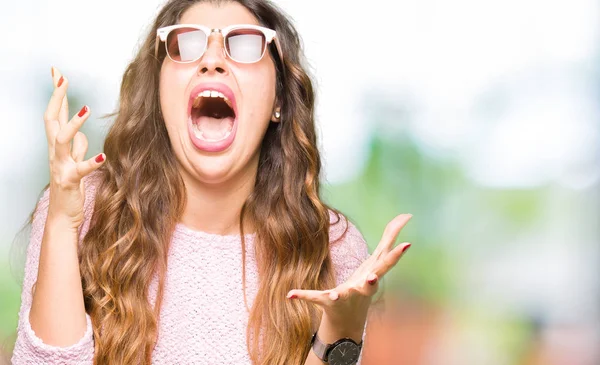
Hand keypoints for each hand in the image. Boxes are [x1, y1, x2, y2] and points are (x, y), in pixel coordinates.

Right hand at [44, 67, 104, 228]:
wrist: (62, 216)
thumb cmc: (69, 188)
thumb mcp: (74, 163)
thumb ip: (76, 148)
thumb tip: (80, 135)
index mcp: (58, 147)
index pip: (55, 114)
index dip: (56, 94)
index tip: (58, 73)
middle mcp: (55, 153)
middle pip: (51, 120)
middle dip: (56, 99)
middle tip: (62, 79)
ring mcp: (61, 166)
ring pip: (61, 141)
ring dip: (73, 124)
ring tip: (86, 109)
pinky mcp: (71, 181)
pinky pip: (80, 170)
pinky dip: (90, 163)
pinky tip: (102, 157)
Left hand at [287, 214, 412, 332]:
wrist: (349, 320)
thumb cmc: (366, 282)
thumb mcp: (378, 259)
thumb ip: (390, 237)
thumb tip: (407, 214)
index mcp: (373, 275)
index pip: (386, 263)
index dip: (396, 254)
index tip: (407, 245)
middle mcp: (362, 288)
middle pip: (369, 283)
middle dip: (373, 280)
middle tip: (373, 278)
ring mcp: (345, 296)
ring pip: (341, 295)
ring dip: (338, 295)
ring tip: (335, 295)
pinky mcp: (329, 302)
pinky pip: (315, 297)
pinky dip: (303, 295)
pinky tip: (290, 294)